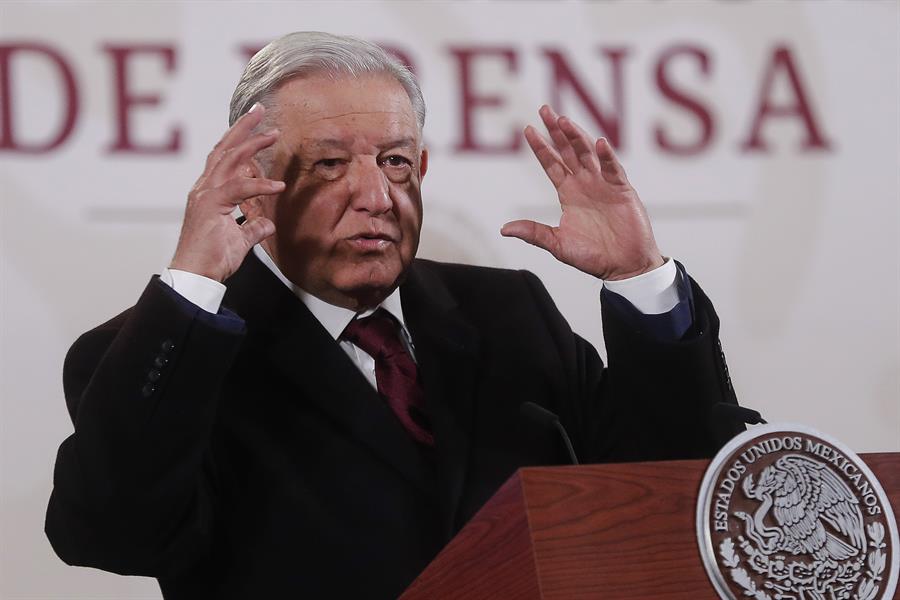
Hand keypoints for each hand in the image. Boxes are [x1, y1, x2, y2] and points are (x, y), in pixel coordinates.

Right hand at [169, 103, 284, 281]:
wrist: (195, 277)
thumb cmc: (212, 260)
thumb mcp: (239, 241)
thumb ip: (252, 228)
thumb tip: (267, 223)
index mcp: (208, 193)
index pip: (223, 158)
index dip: (239, 140)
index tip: (258, 127)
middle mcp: (204, 189)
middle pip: (223, 148)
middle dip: (243, 127)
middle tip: (260, 109)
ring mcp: (205, 196)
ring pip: (228, 160)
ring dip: (252, 143)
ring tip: (273, 133)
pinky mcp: (210, 207)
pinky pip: (238, 189)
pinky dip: (259, 185)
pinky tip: (278, 186)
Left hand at [501, 105, 662, 280]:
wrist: (624, 266)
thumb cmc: (593, 256)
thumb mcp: (558, 244)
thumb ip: (534, 233)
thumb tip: (505, 229)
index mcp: (569, 193)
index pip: (552, 164)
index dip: (541, 147)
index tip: (528, 129)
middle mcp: (585, 183)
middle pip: (568, 151)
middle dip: (557, 131)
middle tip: (544, 110)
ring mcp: (604, 184)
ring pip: (588, 154)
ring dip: (577, 137)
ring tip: (564, 122)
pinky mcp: (622, 190)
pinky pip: (613, 169)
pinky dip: (606, 156)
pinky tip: (598, 144)